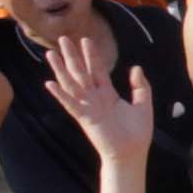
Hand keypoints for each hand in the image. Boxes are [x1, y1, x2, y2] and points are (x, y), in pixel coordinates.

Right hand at [57, 50, 159, 166]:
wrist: (132, 153)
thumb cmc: (137, 133)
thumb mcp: (143, 105)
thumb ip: (140, 86)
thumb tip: (136, 67)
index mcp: (108, 94)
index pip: (97, 69)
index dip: (92, 55)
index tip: (86, 40)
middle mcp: (95, 98)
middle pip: (80, 72)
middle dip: (72, 56)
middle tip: (63, 39)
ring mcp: (88, 107)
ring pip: (72, 84)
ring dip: (61, 69)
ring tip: (51, 54)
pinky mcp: (85, 118)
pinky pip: (70, 104)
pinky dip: (60, 94)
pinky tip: (49, 83)